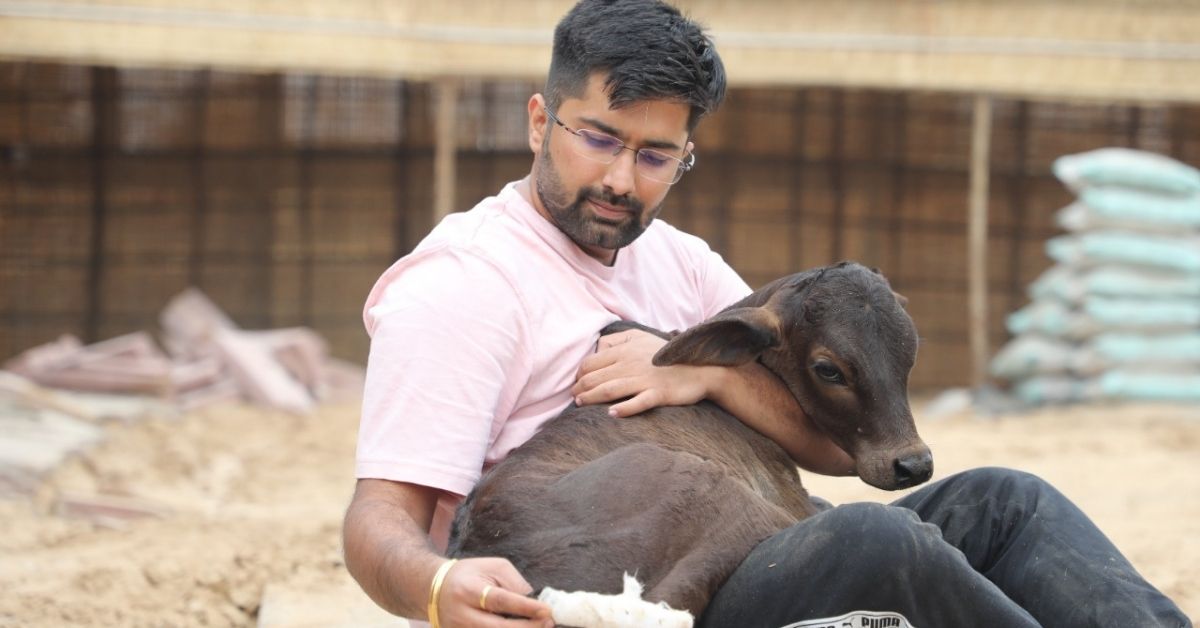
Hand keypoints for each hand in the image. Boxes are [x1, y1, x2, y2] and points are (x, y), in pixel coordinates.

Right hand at [433, 557, 553, 626]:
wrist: (435, 589)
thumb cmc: (469, 574)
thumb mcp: (491, 567)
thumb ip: (513, 581)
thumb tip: (533, 601)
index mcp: (469, 590)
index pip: (500, 601)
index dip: (525, 607)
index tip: (547, 610)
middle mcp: (462, 615)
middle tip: (549, 623)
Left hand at [572, 329, 717, 417]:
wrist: (700, 368)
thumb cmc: (667, 355)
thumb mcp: (642, 337)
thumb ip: (618, 339)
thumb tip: (597, 347)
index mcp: (626, 350)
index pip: (592, 362)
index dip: (579, 374)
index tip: (576, 383)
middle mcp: (632, 364)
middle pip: (596, 377)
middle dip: (580, 388)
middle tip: (573, 397)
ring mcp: (645, 380)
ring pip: (610, 390)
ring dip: (591, 398)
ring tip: (580, 404)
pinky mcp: (659, 394)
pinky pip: (638, 402)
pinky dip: (624, 409)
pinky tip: (611, 414)